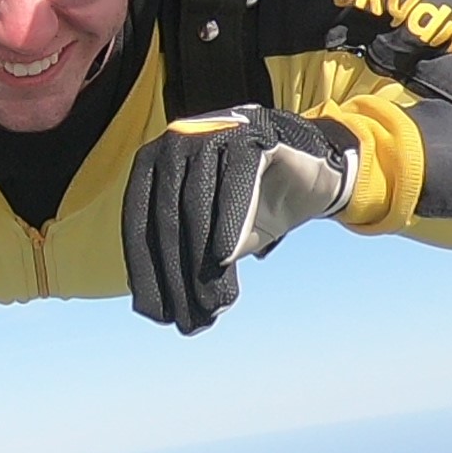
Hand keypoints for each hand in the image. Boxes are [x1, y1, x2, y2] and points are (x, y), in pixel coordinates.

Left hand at [123, 105, 355, 333]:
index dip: (147, 272)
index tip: (158, 316)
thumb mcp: (218, 238)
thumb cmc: (255, 205)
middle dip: (176, 275)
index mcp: (154, 164)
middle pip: (166, 216)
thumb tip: (173, 317)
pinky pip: (235, 178)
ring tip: (212, 302)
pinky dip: (228, 218)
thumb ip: (193, 263)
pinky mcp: (252, 131)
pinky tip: (223, 257)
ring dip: (200, 258)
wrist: (311, 171)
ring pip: (196, 201)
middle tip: (189, 321)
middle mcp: (176, 141)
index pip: (140, 222)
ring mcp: (213, 131)